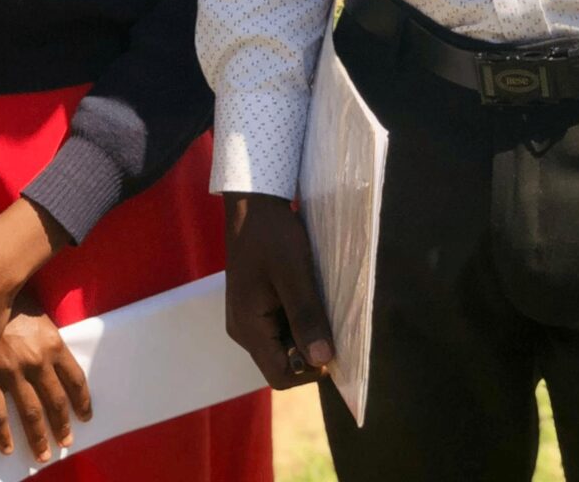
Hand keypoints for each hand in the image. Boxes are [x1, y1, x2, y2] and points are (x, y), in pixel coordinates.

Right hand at [0, 292, 91, 465]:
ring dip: (38, 436)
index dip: (82, 400)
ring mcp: (12, 372)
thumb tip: (57, 365)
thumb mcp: (41, 317)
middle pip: (55, 401)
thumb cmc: (15, 302)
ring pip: (29, 412)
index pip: (75, 379)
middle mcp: (37, 362)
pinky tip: (7, 448)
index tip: (86, 416)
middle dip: (62, 424)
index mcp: (54, 344)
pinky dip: (2, 434)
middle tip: (67, 441)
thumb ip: (49, 342)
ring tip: (44, 454)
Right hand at [223, 193, 333, 388]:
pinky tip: (311, 297)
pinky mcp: (255, 304)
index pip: (280, 376)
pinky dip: (298, 319)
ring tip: (323, 306)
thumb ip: (306, 317)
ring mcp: (248, 317)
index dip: (310, 370)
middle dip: (309, 350)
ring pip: (282, 344)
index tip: (334, 345)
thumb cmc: (272, 235)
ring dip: (306, 333)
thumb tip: (322, 361)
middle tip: (333, 323)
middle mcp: (244, 330)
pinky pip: (279, 325)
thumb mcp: (293, 273)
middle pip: (281, 362)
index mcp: (248, 329)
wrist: (252, 202)